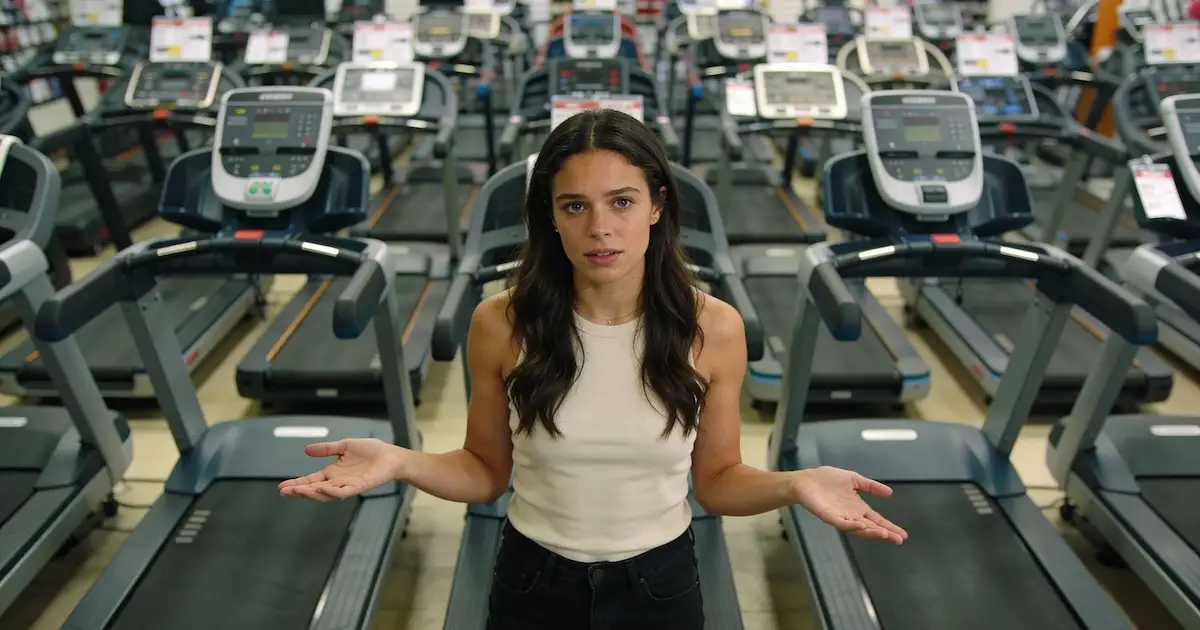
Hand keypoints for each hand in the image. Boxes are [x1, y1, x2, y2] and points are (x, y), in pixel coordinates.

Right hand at [278, 438, 402, 501]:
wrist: (390, 456)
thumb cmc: (371, 451)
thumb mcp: (344, 446)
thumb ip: (326, 449)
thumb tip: (306, 449)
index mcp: (332, 473)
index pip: (311, 480)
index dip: (297, 483)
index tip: (282, 487)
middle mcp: (337, 481)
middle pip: (314, 490)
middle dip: (299, 491)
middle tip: (284, 492)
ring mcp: (347, 485)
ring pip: (326, 494)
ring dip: (312, 493)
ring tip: (298, 491)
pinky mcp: (359, 486)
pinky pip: (344, 492)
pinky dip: (333, 492)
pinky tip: (322, 489)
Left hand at [791, 466, 907, 543]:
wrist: (806, 480)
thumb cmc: (827, 479)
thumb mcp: (853, 479)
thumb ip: (870, 486)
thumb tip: (890, 493)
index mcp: (858, 508)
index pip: (877, 520)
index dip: (890, 527)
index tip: (903, 535)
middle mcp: (852, 516)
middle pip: (871, 527)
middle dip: (885, 533)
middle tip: (899, 539)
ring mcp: (841, 517)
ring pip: (859, 529)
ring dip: (872, 532)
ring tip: (885, 534)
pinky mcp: (829, 516)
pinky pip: (842, 523)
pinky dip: (852, 525)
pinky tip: (862, 525)